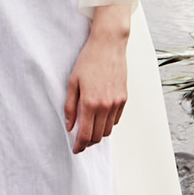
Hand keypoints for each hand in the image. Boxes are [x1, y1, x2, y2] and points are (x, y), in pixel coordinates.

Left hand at [63, 8, 130, 150]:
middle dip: (88, 142)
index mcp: (90, 103)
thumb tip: (69, 126)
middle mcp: (105, 106)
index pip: (85, 134)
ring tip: (90, 130)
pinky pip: (116, 119)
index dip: (79, 145)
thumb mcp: (72, 82)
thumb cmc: (88, 61)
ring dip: (99, 134)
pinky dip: (108, 123)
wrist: (108, 45)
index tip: (75, 149)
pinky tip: (100, 118)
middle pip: (98, 136)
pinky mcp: (124, 98)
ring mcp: (117, 103)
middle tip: (80, 141)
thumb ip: (70, 106)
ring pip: (108, 130)